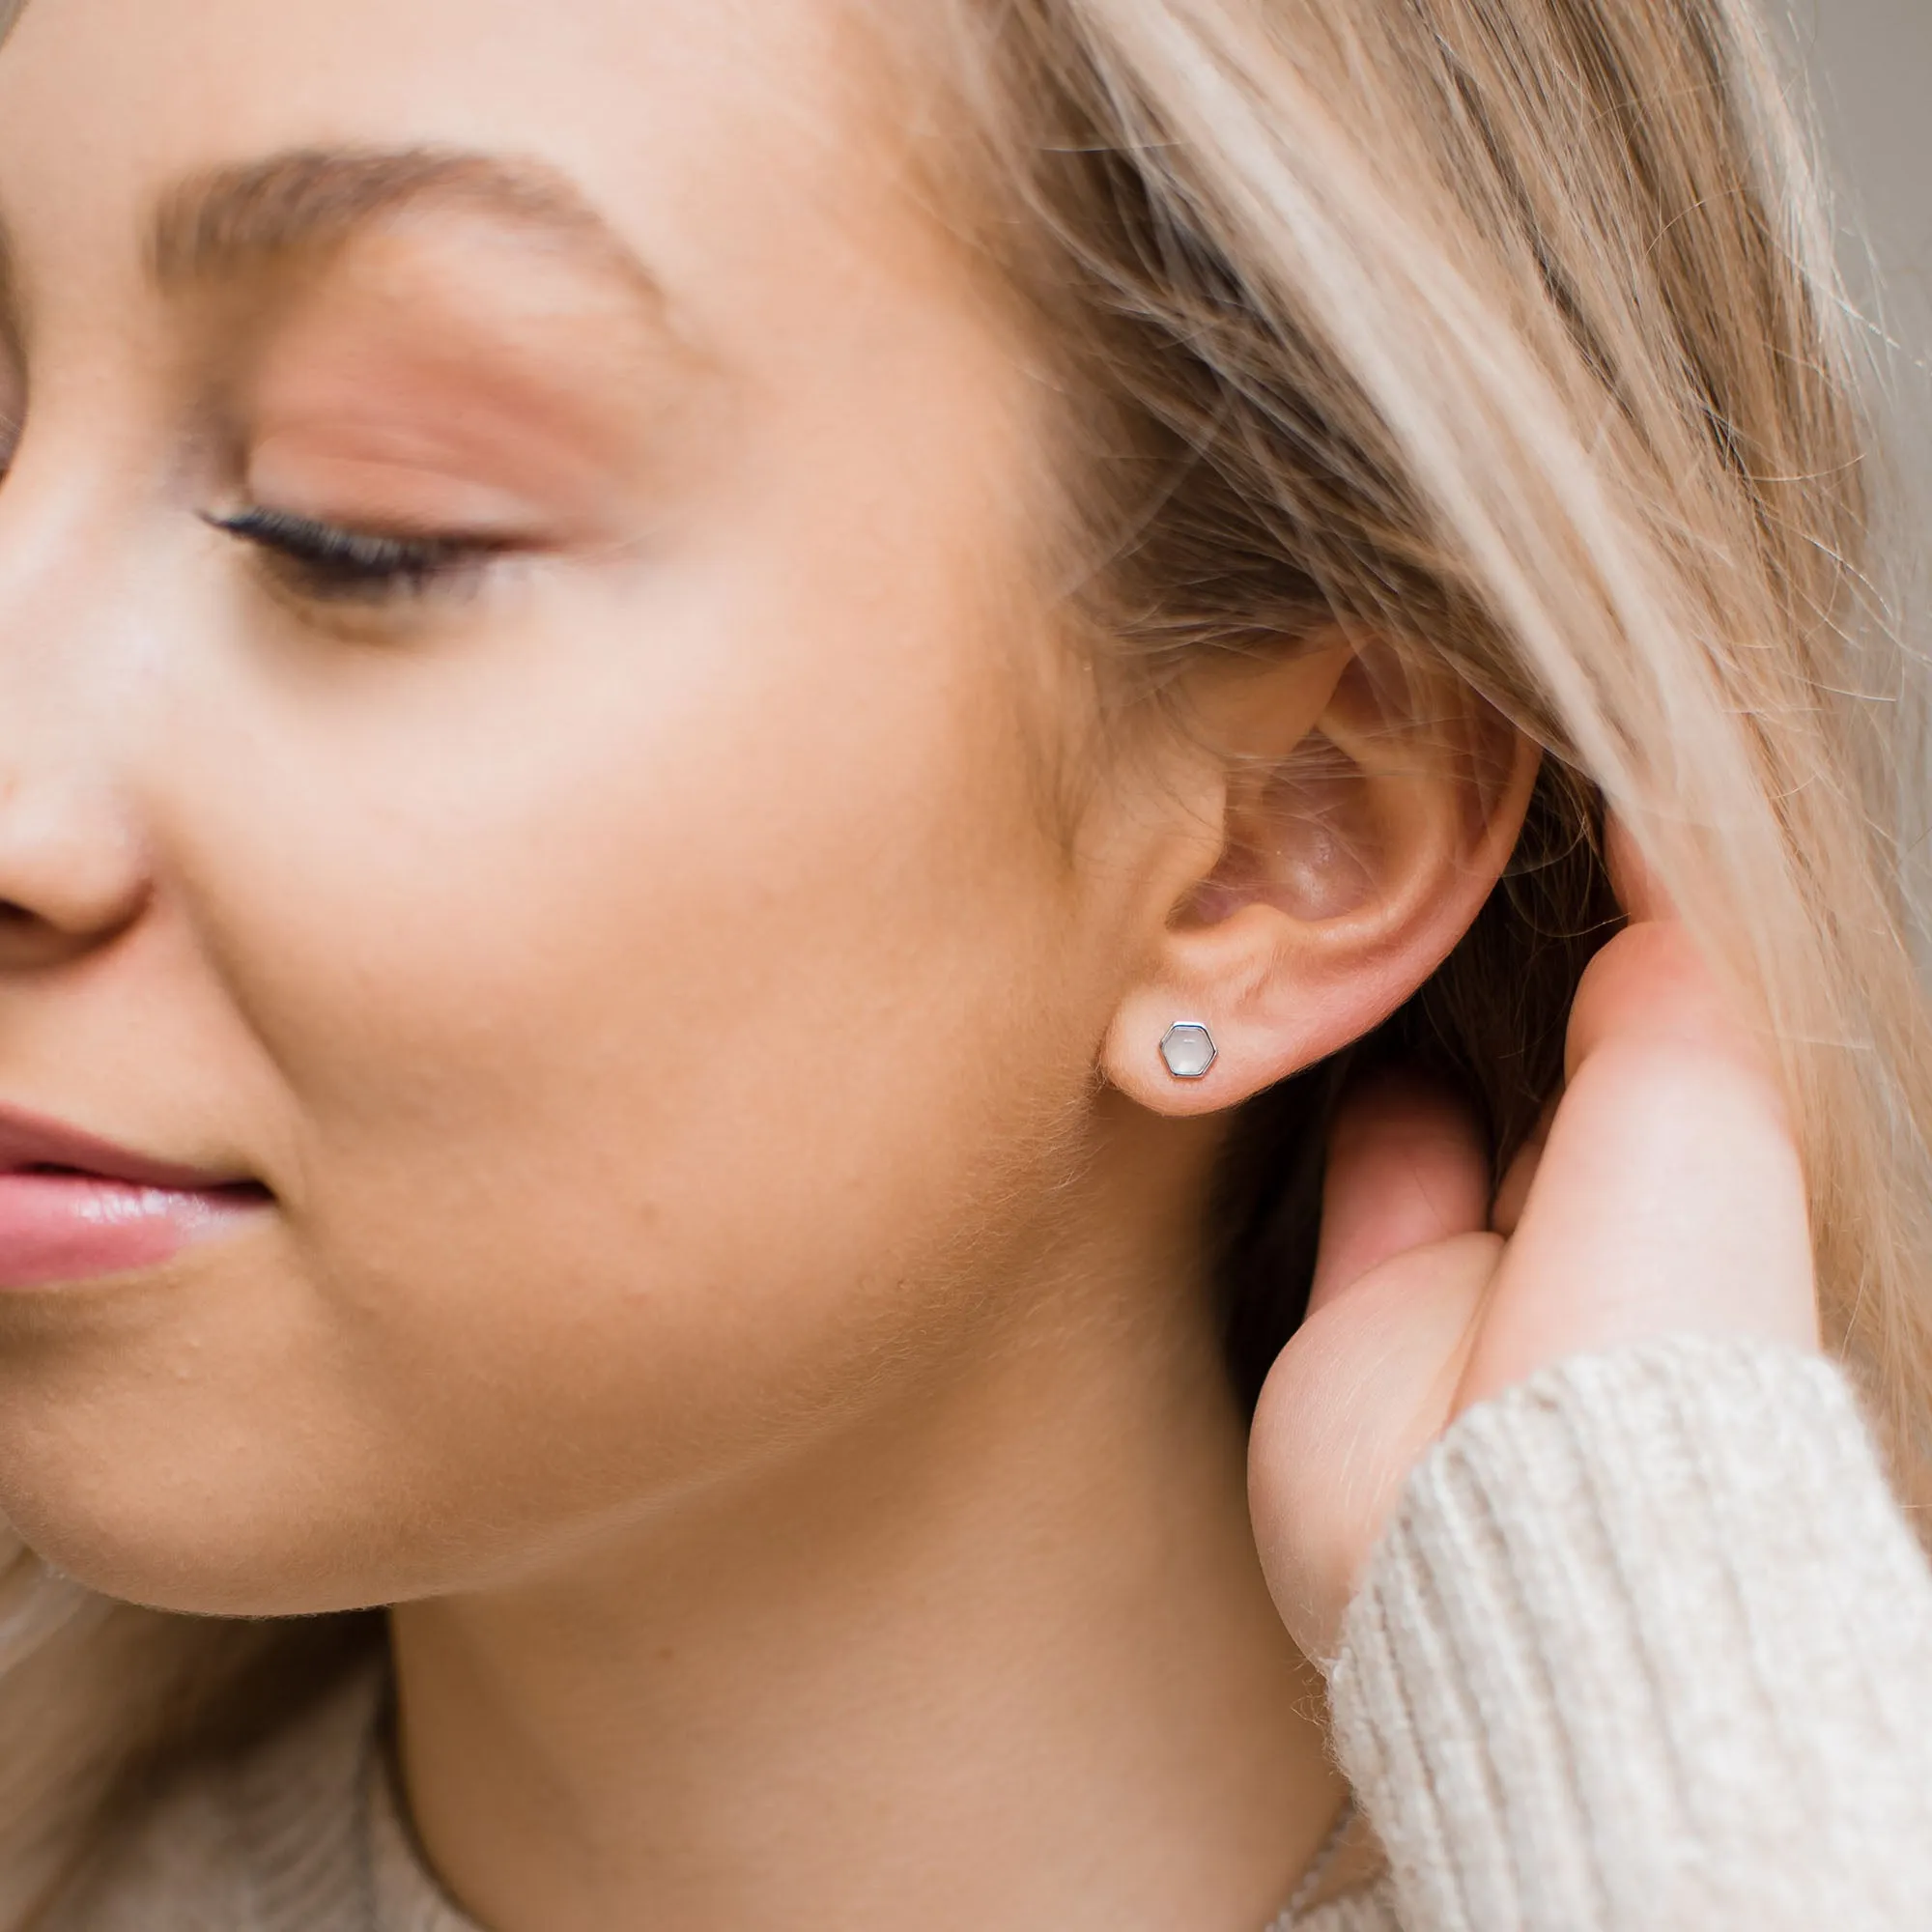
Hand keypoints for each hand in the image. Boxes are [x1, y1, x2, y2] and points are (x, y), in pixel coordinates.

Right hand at [1247, 834, 1820, 1660]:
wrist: (1511, 1519)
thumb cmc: (1652, 1330)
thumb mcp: (1710, 1098)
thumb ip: (1680, 960)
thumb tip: (1661, 825)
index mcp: (1710, 1194)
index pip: (1675, 1033)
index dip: (1631, 928)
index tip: (1578, 818)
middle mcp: (1601, 1235)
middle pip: (1562, 1067)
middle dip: (1525, 968)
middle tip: (1472, 842)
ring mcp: (1480, 1274)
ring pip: (1455, 1107)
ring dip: (1427, 1021)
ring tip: (1398, 903)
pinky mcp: (1367, 1308)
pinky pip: (1364, 1166)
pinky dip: (1350, 1089)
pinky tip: (1343, 1010)